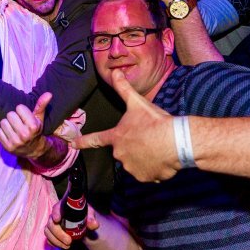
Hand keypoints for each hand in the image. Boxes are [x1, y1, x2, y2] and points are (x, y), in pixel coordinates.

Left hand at [0, 92, 50, 159]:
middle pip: (10, 114)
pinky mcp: (7, 146)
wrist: (33, 149)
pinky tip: (9, 135)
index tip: (25, 118)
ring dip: (7, 124)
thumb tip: (48, 93)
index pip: (19, 108)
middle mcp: (24, 134)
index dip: (22, 112)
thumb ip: (42, 105)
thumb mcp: (39, 118)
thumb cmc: (35, 130)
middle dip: (14, 117)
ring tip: (14, 129)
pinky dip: (2, 132)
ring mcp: (15, 141)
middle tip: (19, 123)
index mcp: (33, 126)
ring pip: (3, 122)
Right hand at [45, 199, 99, 249]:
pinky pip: (48, 238)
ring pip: (48, 231)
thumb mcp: (89, 215)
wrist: (82, 223)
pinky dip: (55, 243)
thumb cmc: (84, 215)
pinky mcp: (51, 232)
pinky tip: (63, 246)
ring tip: (68, 246)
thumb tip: (94, 224)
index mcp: (63, 206)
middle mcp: (55, 214)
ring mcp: (52, 223)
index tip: (57, 219)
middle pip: (50, 222)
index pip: (57, 207)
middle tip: (69, 241)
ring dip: (56, 240)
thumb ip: (91, 218)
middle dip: (58, 233)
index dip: (56, 213)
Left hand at [75, 68, 179, 182]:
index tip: (73, 144)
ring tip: (158, 147)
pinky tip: (163, 158)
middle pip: (124, 150)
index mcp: (116, 137)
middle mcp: (119, 154)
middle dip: (134, 146)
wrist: (176, 142)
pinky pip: (148, 173)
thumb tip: (115, 71)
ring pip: (137, 163)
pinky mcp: (144, 177)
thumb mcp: (138, 102)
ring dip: (145, 158)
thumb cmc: (155, 121)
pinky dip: (155, 168)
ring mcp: (131, 168)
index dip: (83, 142)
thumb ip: (124, 88)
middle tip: (149, 138)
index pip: (96, 139)